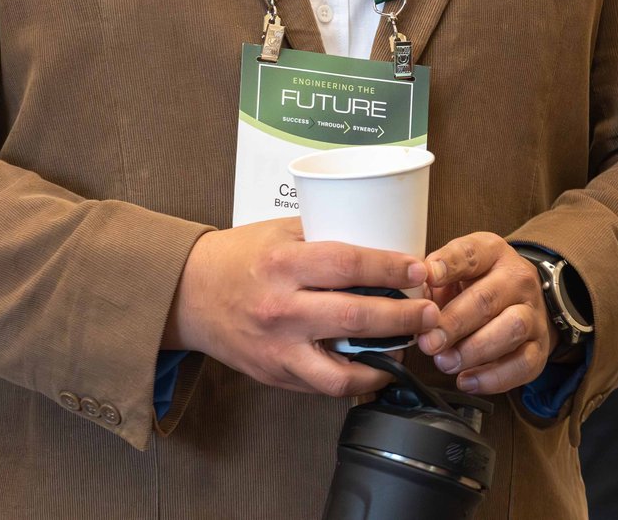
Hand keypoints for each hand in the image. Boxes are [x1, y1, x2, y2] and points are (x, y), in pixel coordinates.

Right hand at [164, 218, 435, 397]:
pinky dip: (356, 380)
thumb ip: (325, 233)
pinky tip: (376, 365)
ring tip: (408, 345)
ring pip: (340, 369)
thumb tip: (383, 235)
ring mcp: (277, 348)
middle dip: (402, 316)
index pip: (347, 264)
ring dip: (384, 360)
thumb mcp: (279, 230)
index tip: (418, 269)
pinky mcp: (275, 374)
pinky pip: (324, 387)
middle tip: (429, 311)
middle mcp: (280, 308)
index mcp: (282, 263)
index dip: (389, 268)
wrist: (187, 295)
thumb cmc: (237, 257)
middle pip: (354, 317)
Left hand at [414, 233, 554, 395]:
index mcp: (492, 254)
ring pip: (512, 328)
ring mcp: (532, 314)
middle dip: (454, 323)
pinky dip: (493, 378)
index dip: (449, 264)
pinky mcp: (540, 348)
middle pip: (488, 298)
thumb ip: (432, 283)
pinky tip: (466, 380)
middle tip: (428, 342)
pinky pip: (523, 364)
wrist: (523, 302)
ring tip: (446, 362)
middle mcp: (518, 280)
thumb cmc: (477, 287)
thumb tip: (408, 300)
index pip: (472, 253)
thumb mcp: (456, 273)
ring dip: (474, 350)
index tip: (428, 276)